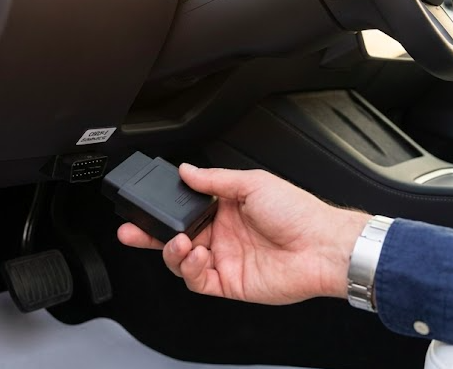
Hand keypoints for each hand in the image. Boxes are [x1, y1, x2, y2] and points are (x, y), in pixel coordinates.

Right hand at [118, 164, 370, 304]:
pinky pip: (198, 281)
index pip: (186, 209)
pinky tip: (197, 257)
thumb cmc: (299, 212)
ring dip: (173, 252)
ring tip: (181, 242)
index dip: (164, 210)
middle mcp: (224, 233)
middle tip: (131, 230)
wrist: (321, 246)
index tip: (144, 206)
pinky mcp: (230, 283)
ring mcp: (226, 259)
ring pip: (183, 261)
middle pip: (177, 236)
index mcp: (228, 207)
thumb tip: (186, 169)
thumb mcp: (253, 182)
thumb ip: (214, 179)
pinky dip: (190, 270)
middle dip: (151, 235)